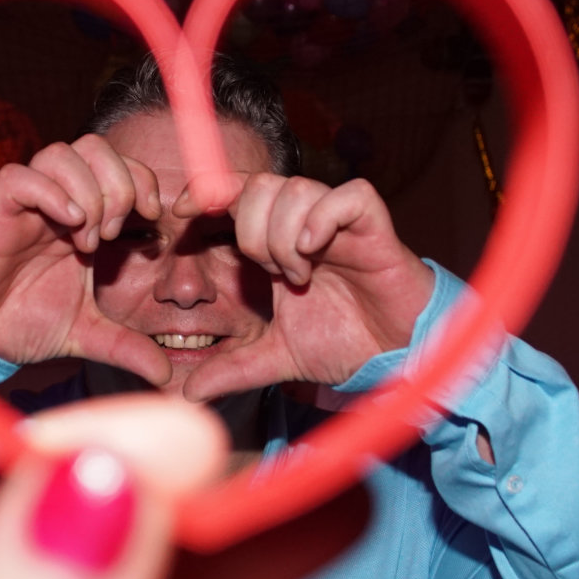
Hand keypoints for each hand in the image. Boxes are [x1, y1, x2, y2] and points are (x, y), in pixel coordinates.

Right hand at [0, 136, 173, 385]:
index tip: (151, 221)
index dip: (143, 181)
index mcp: (82, 218)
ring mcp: (26, 205)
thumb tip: (165, 373)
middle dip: (118, 184)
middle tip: (112, 233)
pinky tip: (66, 226)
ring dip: (86, 192)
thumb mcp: (86, 335)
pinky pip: (19, 177)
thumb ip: (126, 346)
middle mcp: (56, 203)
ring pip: (60, 154)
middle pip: (95, 148)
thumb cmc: (19, 322)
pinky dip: (49, 193)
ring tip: (86, 239)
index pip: (121, 166)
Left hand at [180, 175, 433, 403]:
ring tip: (299, 275)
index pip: (238, 195)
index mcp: (280, 243)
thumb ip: (234, 367)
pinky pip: (346, 196)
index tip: (181, 215)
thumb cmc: (348, 345)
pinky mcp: (375, 227)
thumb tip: (189, 393)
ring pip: (296, 189)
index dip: (208, 194)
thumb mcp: (277, 357)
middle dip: (250, 227)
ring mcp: (340, 223)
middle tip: (269, 271)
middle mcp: (307, 225)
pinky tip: (315, 254)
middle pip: (261, 185)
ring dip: (284, 234)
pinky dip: (322, 220)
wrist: (398, 358)